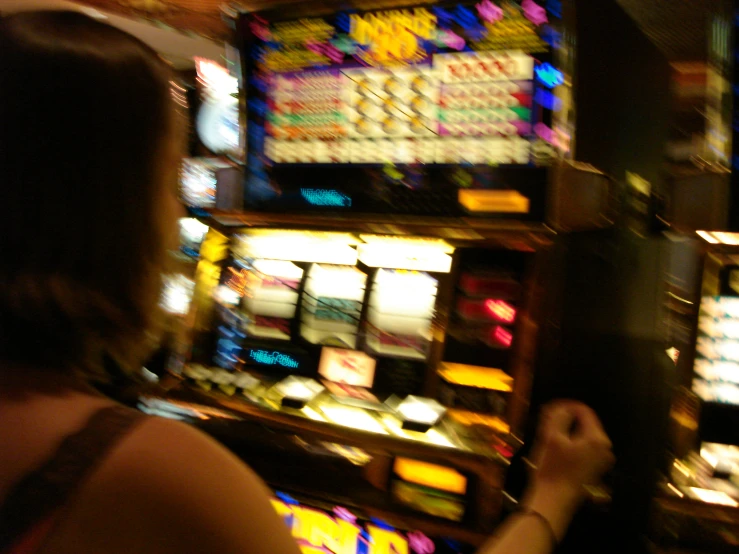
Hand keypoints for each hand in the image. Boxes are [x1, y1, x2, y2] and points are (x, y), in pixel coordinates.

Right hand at [521, 401, 614, 539]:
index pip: (583, 410)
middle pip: (584, 423)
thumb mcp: (551, 437)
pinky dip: (570, 443)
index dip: (565, 406)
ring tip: (548, 435)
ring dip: (566, 431)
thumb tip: (561, 406)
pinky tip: (555, 449)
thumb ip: (558, 415)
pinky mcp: (594, 468)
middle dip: (566, 419)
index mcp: (597, 438)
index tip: (550, 408)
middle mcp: (604, 448)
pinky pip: (583, 447)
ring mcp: (601, 460)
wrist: (553, 500)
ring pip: (582, 435)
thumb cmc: (552, 469)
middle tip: (547, 421)